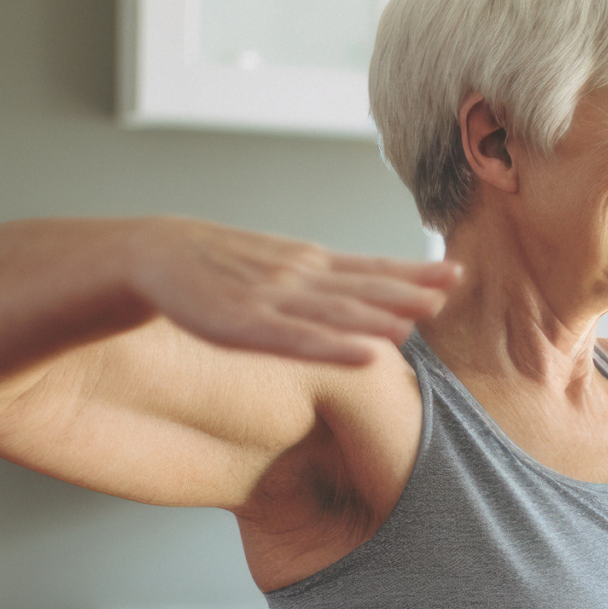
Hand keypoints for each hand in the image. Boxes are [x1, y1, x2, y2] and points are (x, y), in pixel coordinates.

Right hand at [128, 216, 462, 366]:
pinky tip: (367, 355)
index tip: (454, 271)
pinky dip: (335, 347)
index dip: (412, 270)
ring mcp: (272, 299)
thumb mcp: (279, 265)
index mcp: (308, 263)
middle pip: (362, 285)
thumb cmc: (219, 267)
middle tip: (452, 286)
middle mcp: (297, 276)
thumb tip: (367, 294)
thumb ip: (321, 280)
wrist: (153, 253)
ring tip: (420, 319)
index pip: (369, 267)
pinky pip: (297, 340)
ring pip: (336, 311)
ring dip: (379, 315)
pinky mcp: (243, 325)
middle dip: (409, 287)